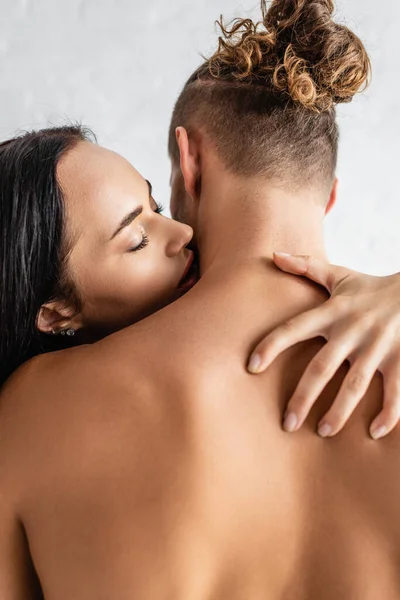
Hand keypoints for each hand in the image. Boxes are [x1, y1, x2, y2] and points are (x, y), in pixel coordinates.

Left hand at [248, 252, 399, 439]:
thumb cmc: (371, 288)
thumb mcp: (339, 275)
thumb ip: (306, 267)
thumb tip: (273, 255)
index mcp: (332, 312)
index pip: (294, 328)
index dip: (271, 345)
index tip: (251, 366)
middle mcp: (352, 330)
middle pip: (322, 367)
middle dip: (303, 397)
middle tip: (288, 423)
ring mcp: (378, 346)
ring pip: (356, 385)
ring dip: (339, 411)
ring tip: (323, 431)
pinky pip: (396, 392)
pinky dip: (387, 413)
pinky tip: (373, 432)